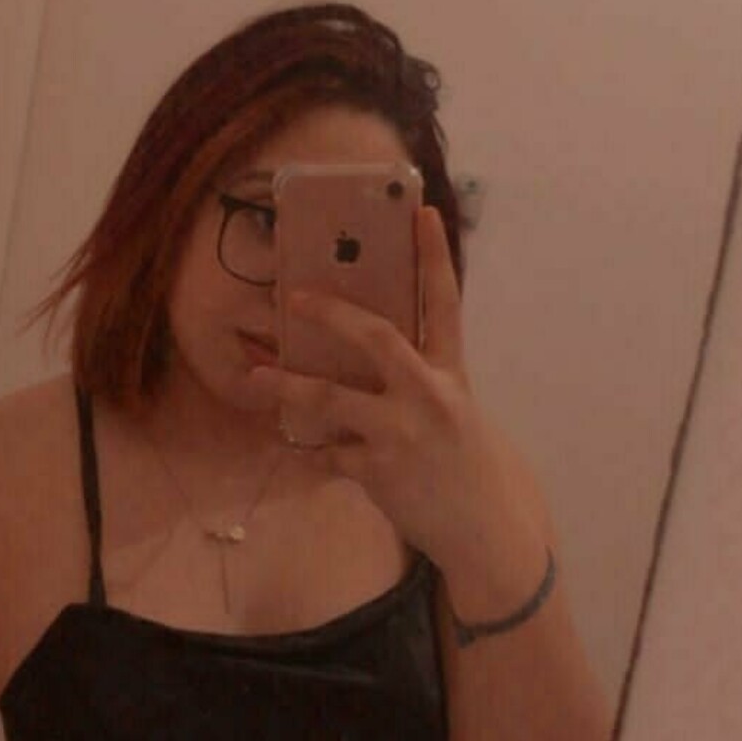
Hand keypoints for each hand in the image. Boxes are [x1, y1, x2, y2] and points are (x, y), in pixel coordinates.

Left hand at [250, 206, 506, 568]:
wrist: (486, 529)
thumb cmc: (469, 465)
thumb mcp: (458, 412)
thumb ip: (422, 381)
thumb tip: (372, 356)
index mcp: (452, 374)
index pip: (444, 303)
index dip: (433, 255)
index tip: (420, 211)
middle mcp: (429, 395)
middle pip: (376, 336)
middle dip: (331, 313)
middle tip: (294, 297)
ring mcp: (401, 433)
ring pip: (330, 398)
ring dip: (287, 387)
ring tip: (255, 377)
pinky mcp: (378, 471)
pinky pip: (328, 453)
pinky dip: (313, 451)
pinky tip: (302, 450)